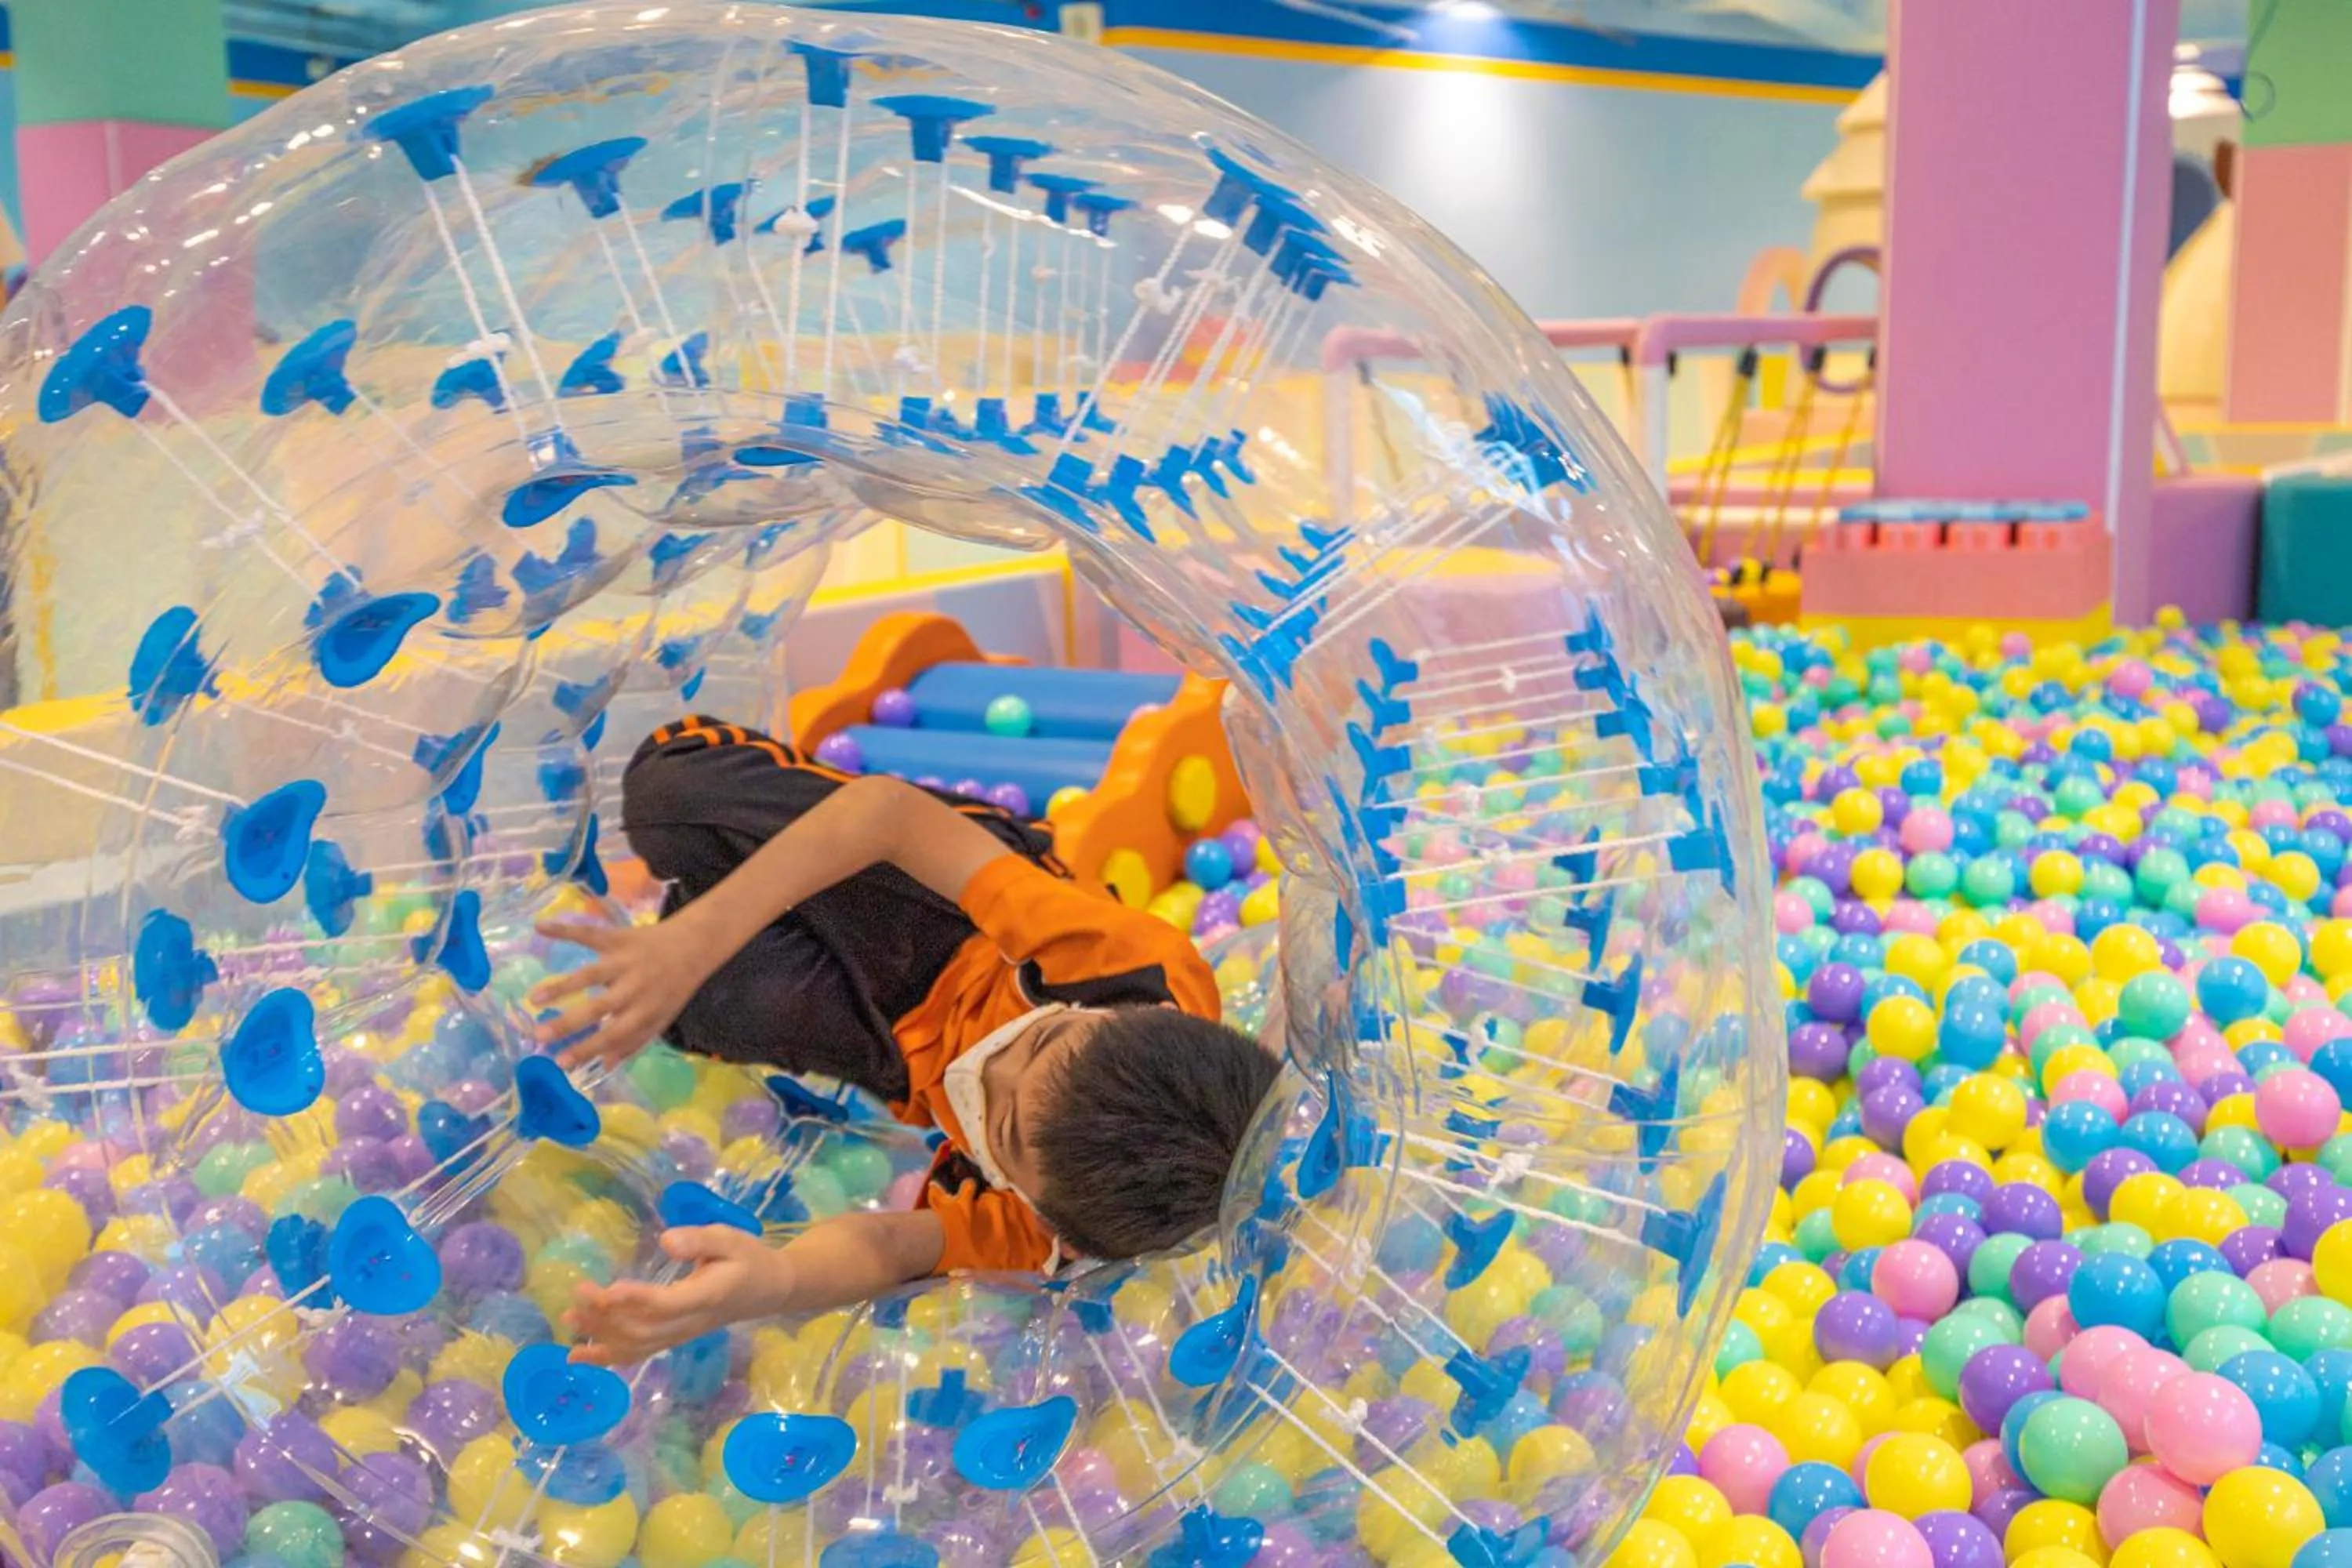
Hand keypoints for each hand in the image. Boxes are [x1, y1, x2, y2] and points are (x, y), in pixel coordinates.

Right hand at [530, 916, 716, 1068]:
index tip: (560, 1063)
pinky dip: (565, 930)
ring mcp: (623, 961)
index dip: (587, 1049)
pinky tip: (540, 928)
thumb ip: (634, 1041)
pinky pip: (589, 934)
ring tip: (535, 998)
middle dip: (567, 1023)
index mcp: (643, 1011)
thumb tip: (605, 1066)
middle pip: (597, 1008)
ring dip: (561, 985)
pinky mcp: (617, 937)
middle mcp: (633, 988)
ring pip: (590, 974)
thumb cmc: (671, 989)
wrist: (692, 946)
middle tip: (537, 1036)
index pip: (612, 1035)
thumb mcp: (660, 1019)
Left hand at [566, 1226, 788, 1366]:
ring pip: (636, 1345)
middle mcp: (690, 1323)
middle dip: (607, 1316)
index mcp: (707, 1297)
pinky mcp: (671, 1339)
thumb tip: (666, 1240)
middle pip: (644, 1329)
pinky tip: (576, 1357)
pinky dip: (606, 1357)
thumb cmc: (749, 1259)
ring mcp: (679, 1335)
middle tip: (579, 1293)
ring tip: (569, 1319)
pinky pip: (637, 1354)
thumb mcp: (732, 1239)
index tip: (610, 1289)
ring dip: (600, 1336)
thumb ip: (701, 1240)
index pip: (668, 1304)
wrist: (768, 1290)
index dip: (638, 1300)